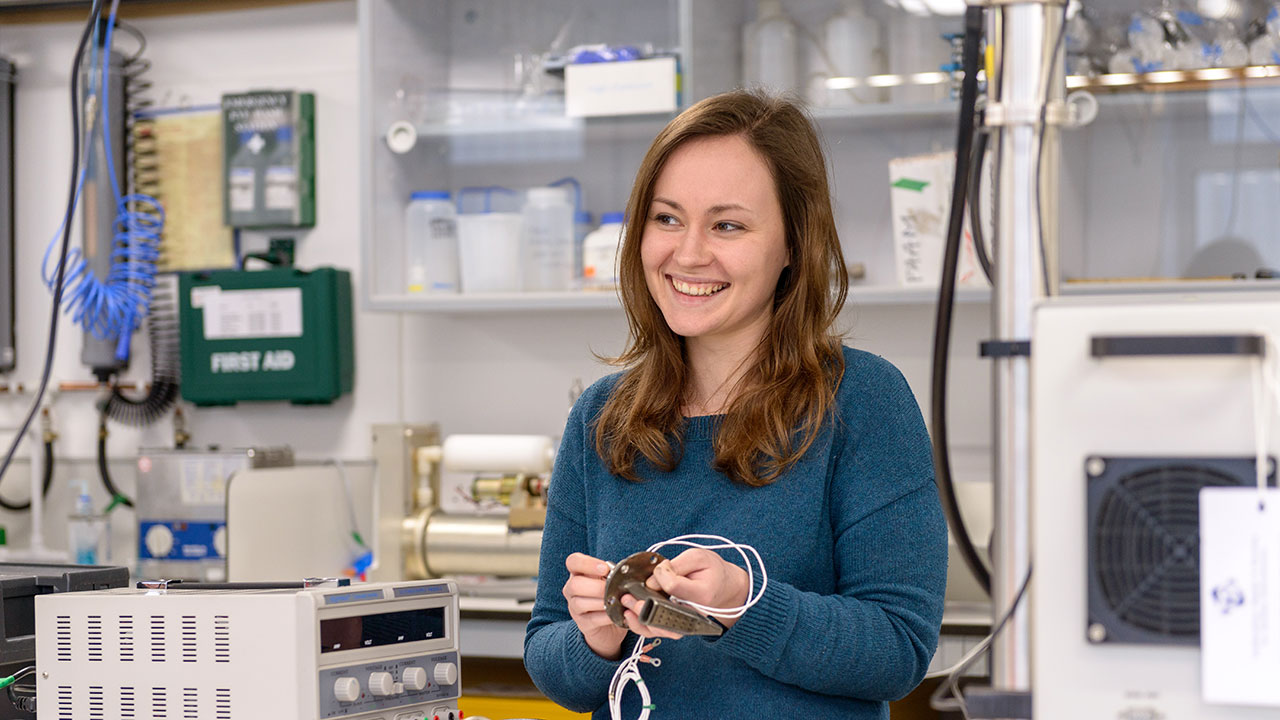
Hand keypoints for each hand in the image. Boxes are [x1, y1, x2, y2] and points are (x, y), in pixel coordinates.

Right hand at [563, 552, 627, 659]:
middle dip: (597, 587)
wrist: (610, 626)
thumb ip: (614, 574)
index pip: (573, 561)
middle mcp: (572, 589)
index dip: (587, 563)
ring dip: (601, 602)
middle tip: (613, 589)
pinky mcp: (582, 623)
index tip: (604, 569)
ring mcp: (574, 607)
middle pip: (575, 584)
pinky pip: (591, 619)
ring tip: (615, 601)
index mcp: (579, 573)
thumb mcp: (612, 580)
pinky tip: (616, 613)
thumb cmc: (611, 596)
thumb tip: (625, 571)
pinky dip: (606, 616)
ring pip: (580, 603)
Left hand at [620, 547, 749, 637]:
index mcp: (701, 593)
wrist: (726, 588)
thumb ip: (675, 565)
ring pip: (661, 630)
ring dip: (639, 620)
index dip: (661, 576)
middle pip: (665, 615)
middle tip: (628, 597)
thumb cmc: (712, 571)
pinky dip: (643, 626)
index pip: (673, 586)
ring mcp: (686, 622)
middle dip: (642, 606)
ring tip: (626, 607)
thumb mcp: (698, 557)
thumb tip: (652, 580)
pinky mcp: (679, 626)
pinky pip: (660, 631)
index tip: (659, 570)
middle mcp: (693, 613)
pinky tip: (630, 616)